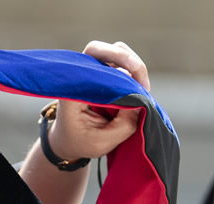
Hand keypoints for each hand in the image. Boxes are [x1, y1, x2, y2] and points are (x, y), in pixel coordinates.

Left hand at [45, 41, 148, 162]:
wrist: (70, 142)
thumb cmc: (81, 141)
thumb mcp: (101, 142)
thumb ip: (124, 125)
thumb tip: (143, 102)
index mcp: (72, 90)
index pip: (91, 65)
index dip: (116, 69)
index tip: (134, 88)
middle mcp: (80, 75)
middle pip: (101, 49)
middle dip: (126, 60)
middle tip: (143, 85)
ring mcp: (93, 72)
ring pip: (115, 52)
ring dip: (134, 67)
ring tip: (144, 89)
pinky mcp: (105, 74)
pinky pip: (122, 63)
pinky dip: (135, 73)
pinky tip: (141, 90)